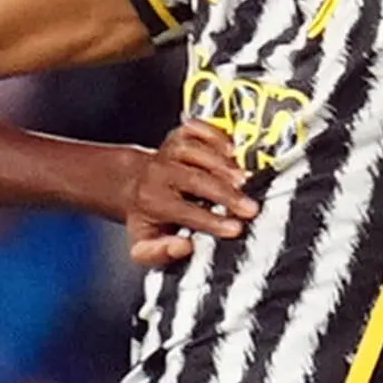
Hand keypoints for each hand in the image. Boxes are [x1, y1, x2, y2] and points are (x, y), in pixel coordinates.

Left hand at [126, 120, 256, 263]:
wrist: (133, 185)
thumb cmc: (148, 217)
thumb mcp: (144, 245)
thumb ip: (158, 253)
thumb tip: (183, 247)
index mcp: (150, 201)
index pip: (183, 211)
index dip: (211, 221)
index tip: (235, 228)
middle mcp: (158, 172)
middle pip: (193, 179)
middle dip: (225, 194)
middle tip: (249, 207)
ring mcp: (169, 151)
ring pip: (196, 151)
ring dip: (222, 165)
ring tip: (243, 180)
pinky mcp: (179, 135)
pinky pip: (197, 129)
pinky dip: (216, 136)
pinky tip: (231, 150)